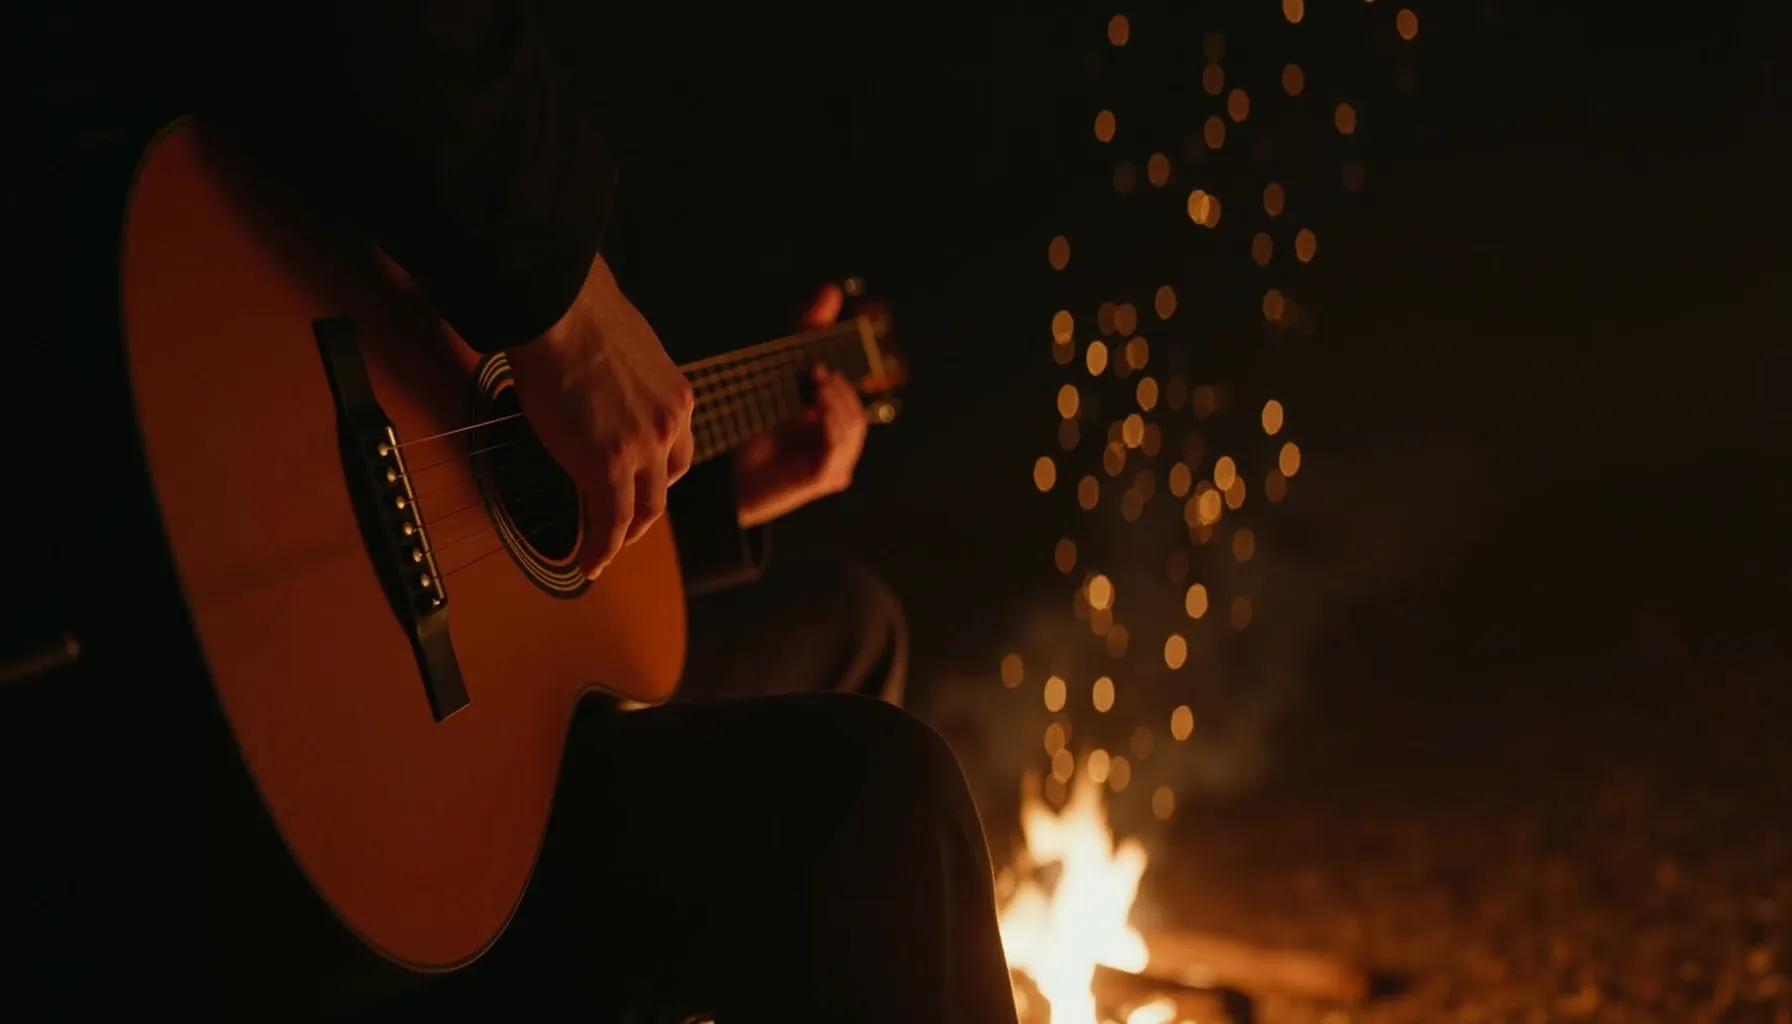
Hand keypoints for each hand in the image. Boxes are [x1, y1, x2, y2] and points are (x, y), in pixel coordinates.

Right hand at [506, 253, 693, 578]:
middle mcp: (670, 423)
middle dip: (647, 509)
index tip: (641, 485)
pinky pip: (610, 522)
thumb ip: (624, 374)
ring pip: (644, 509)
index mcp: (675, 394)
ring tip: (604, 551)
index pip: (676, 448)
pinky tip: (589, 562)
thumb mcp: (623, 343)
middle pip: (667, 483)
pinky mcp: (608, 466)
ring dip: (625, 535)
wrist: (557, 304)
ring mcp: (643, 447)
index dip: (659, 474)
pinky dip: (601, 548)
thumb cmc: (574, 307)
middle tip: (623, 525)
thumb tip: (597, 372)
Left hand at [731, 285, 869, 527]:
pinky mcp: (827, 476)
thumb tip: (832, 290)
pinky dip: (830, 420)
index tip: (861, 329)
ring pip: (853, 422)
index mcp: (833, 413)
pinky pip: (839, 444)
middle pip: (857, 402)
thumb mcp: (777, 369)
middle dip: (841, 381)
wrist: (723, 476)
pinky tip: (814, 405)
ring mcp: (837, 459)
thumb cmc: (749, 424)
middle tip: (816, 367)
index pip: (860, 381)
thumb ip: (804, 332)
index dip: (865, 355)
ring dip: (836, 398)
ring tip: (814, 381)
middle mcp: (839, 437)